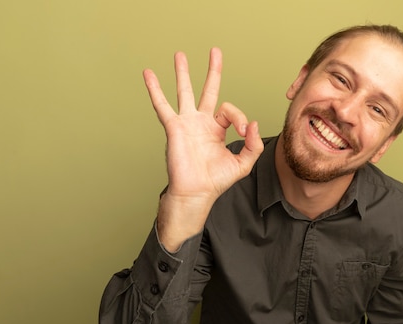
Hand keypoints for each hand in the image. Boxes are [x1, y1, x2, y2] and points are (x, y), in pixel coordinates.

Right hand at [143, 49, 263, 249]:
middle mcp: (202, 122)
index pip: (229, 111)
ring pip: (185, 91)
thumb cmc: (216, 180)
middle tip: (215, 52)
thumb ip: (253, 145)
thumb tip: (253, 123)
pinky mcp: (174, 127)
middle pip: (208, 90)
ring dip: (183, 73)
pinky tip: (149, 74)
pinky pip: (162, 105)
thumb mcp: (243, 163)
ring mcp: (187, 123)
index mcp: (217, 129)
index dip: (239, 118)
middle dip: (212, 71)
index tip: (243, 131)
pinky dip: (155, 89)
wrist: (196, 192)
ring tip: (180, 54)